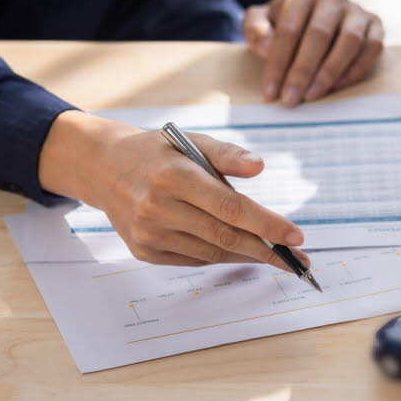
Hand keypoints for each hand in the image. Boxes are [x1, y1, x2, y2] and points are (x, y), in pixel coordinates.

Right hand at [38, 111, 307, 268]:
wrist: (103, 168)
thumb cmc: (157, 153)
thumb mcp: (191, 140)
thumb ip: (227, 154)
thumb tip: (259, 167)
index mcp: (174, 177)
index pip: (230, 208)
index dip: (266, 224)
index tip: (296, 236)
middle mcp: (158, 209)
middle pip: (224, 236)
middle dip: (266, 250)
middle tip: (297, 258)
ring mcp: (149, 234)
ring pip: (211, 253)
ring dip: (246, 255)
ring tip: (272, 253)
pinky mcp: (144, 251)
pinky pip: (194, 260)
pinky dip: (219, 255)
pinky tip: (237, 249)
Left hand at [244, 0, 383, 106]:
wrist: (317, 16)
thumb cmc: (286, 22)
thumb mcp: (262, 20)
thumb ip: (255, 30)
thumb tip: (266, 49)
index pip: (289, 29)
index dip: (278, 63)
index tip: (271, 92)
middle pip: (318, 36)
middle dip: (302, 72)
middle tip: (291, 99)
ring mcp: (357, 10)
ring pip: (348, 42)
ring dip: (329, 73)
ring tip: (313, 96)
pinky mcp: (375, 25)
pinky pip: (371, 49)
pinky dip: (355, 70)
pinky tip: (337, 87)